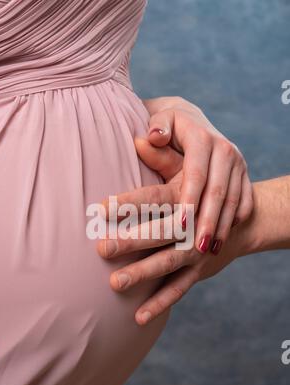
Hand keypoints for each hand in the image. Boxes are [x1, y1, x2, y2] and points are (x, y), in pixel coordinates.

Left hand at [97, 140, 241, 325]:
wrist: (248, 213)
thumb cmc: (207, 181)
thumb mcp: (189, 161)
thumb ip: (164, 152)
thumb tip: (139, 136)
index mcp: (195, 189)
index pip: (159, 195)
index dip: (131, 202)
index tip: (99, 208)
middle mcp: (200, 220)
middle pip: (165, 231)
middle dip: (134, 241)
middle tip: (101, 249)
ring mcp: (203, 247)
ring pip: (173, 262)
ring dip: (145, 273)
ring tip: (115, 284)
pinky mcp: (203, 268)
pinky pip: (182, 287)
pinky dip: (162, 302)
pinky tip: (139, 318)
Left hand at [143, 96, 252, 252]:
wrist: (193, 119)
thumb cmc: (169, 126)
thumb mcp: (162, 121)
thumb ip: (157, 128)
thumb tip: (153, 137)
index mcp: (202, 139)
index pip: (196, 174)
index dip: (189, 199)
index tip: (180, 225)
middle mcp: (224, 150)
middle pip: (218, 191)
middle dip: (208, 221)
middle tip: (197, 247)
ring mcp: (238, 163)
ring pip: (233, 199)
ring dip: (222, 226)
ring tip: (209, 250)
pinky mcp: (244, 174)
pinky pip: (246, 200)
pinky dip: (237, 219)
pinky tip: (224, 238)